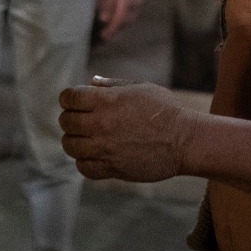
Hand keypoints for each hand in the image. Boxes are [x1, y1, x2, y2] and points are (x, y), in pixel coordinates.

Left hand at [59, 77, 192, 181]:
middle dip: (70, 119)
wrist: (184, 140)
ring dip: (74, 141)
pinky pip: (84, 168)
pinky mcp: (112, 168)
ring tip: (84, 139)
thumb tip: (91, 82)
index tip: (73, 102)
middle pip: (66, 122)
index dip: (68, 98)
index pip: (69, 97)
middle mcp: (101, 124)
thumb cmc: (165, 110)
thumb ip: (112, 85)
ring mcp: (105, 148)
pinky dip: (84, 162)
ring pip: (70, 146)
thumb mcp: (140, 87)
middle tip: (79, 120)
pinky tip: (94, 155)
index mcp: (106, 101)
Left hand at [96, 0, 143, 41]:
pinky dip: (124, 17)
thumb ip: (107, 2)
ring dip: (120, 24)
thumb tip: (104, 19)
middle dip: (116, 29)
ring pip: (130, 17)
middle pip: (127, 21)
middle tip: (105, 35)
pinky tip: (115, 17)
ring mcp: (139, 0)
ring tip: (109, 28)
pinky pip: (132, 12)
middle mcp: (135, 2)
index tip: (104, 37)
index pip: (120, 19)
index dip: (112, 29)